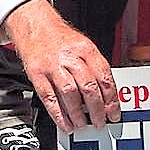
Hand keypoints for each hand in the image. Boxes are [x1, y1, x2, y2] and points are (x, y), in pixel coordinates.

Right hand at [3, 0, 120, 132]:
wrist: (35, 26)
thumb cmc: (60, 39)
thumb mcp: (83, 46)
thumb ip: (94, 68)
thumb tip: (106, 95)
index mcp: (86, 50)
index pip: (104, 77)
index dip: (111, 99)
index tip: (114, 113)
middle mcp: (70, 57)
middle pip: (88, 86)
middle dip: (97, 109)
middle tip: (101, 122)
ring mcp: (52, 66)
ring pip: (69, 93)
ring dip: (78, 114)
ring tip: (83, 124)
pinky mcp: (37, 74)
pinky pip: (49, 97)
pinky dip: (58, 114)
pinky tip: (65, 123)